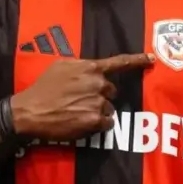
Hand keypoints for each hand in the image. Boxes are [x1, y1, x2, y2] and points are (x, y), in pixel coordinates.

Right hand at [11, 53, 154, 141]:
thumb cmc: (43, 87)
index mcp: (91, 68)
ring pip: (109, 108)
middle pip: (112, 91)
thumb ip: (81, 66)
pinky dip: (98, 124)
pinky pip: (107, 123)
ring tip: (77, 112)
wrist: (30, 110)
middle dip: (100, 95)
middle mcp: (97, 83)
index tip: (152, 59)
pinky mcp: (94, 120)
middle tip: (81, 100)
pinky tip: (82, 122)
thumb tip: (91, 69)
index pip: (119, 62)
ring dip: (98, 111)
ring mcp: (97, 102)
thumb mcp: (61, 66)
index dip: (137, 60)